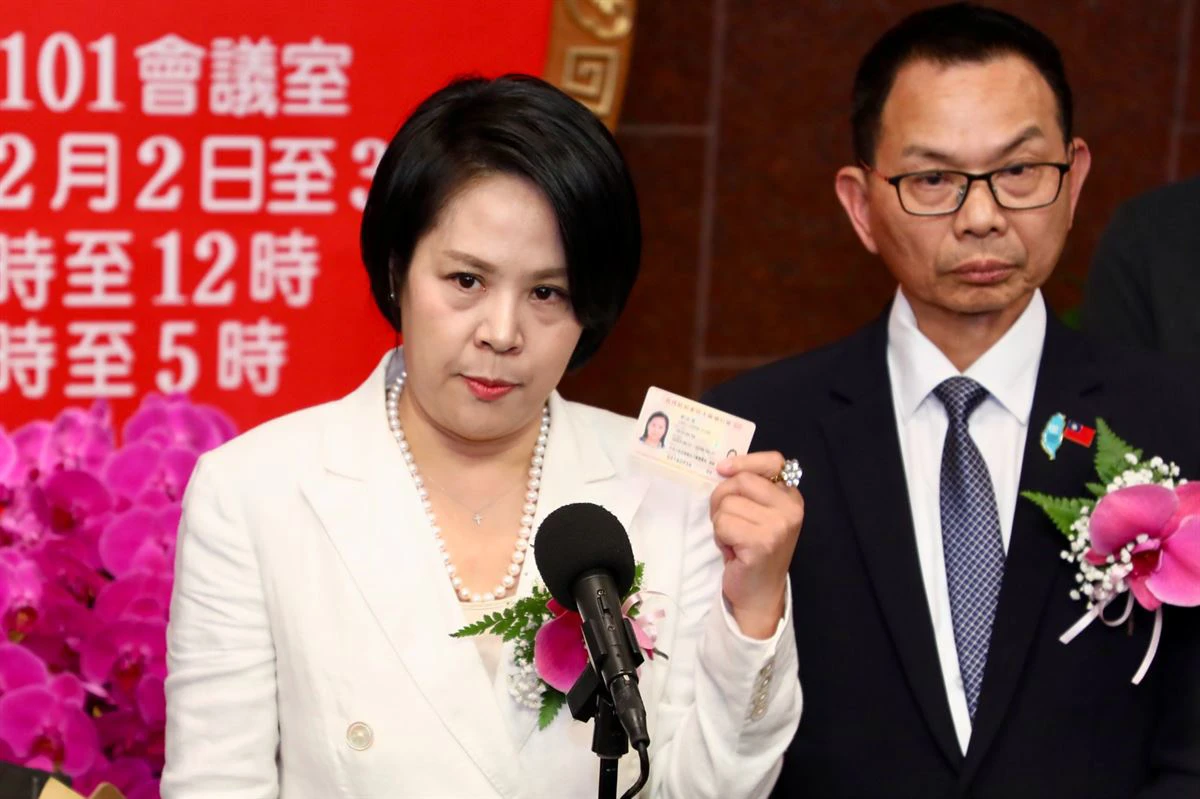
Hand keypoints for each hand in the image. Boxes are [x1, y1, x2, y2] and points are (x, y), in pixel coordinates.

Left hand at [710, 452, 803, 638]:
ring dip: (721, 523)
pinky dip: (720, 537)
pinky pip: (723, 523)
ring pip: (726, 504)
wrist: (759, 593)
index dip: (744, 461)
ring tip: (734, 540)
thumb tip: (723, 468)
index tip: (722, 469)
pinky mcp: (761, 542)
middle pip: (740, 481)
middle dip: (722, 499)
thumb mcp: (757, 514)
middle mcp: (790, 509)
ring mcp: (778, 526)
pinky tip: (733, 550)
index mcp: (791, 497)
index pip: (773, 461)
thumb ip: (749, 490)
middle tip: (728, 522)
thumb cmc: (752, 550)